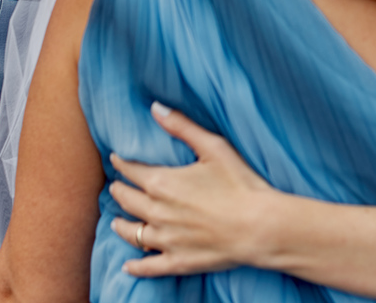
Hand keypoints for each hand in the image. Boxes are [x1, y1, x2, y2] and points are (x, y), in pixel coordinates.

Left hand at [109, 103, 273, 276]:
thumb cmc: (240, 183)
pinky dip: (135, 266)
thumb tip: (155, 108)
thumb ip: (182, 127)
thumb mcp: (213, 147)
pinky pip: (148, 267)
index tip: (116, 159)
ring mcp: (166, 240)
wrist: (260, 226)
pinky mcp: (178, 261)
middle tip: (116, 187)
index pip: (131, 171)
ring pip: (132, 233)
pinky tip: (128, 266)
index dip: (122, 163)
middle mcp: (157, 212)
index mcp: (162, 183)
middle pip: (127, 200)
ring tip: (116, 222)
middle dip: (118, 191)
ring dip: (121, 226)